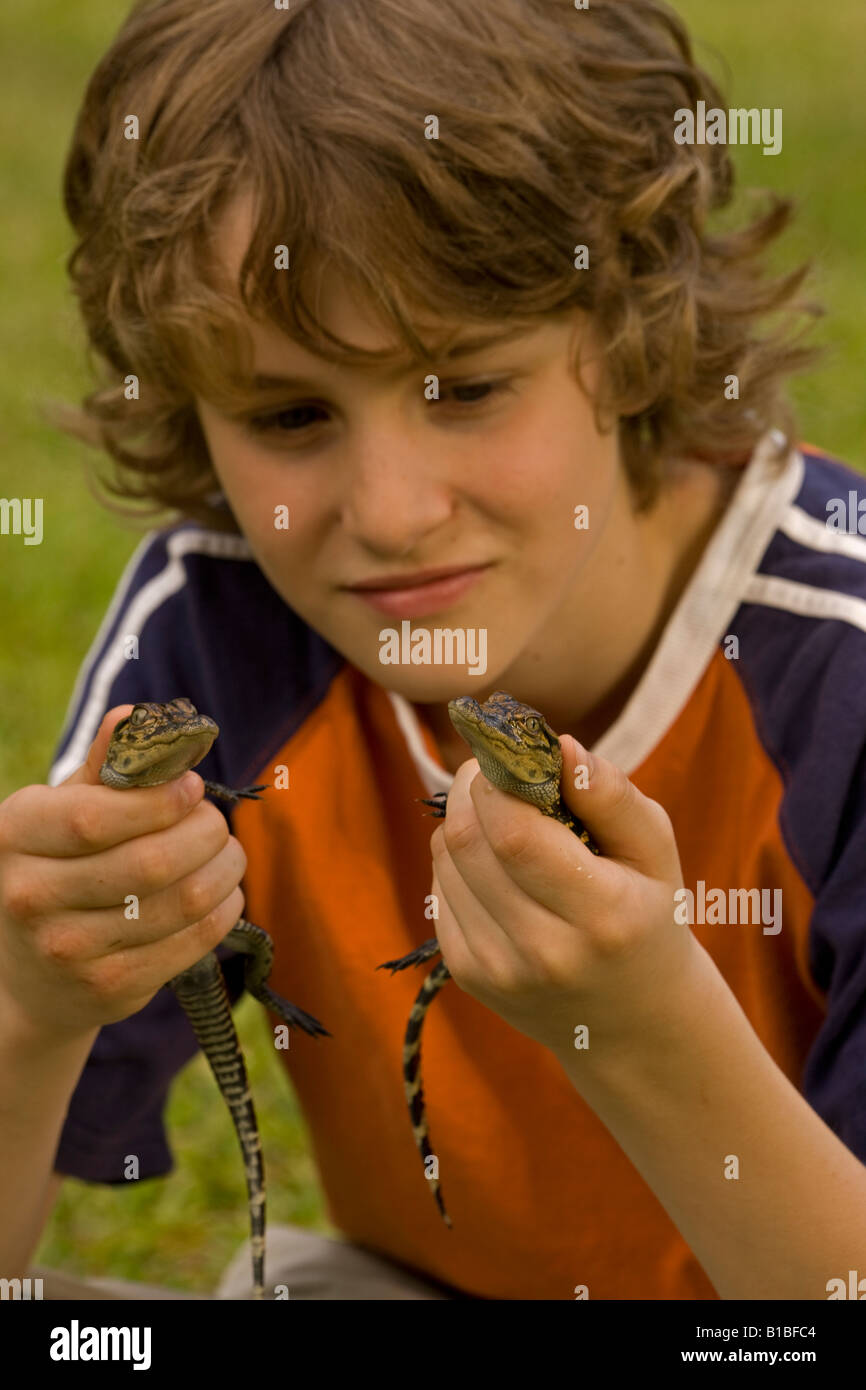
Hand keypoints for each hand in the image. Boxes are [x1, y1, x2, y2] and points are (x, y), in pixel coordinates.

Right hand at [0, 706, 246, 1042]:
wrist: (29, 976)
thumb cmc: (57, 869)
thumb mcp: (61, 813)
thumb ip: (103, 766)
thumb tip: (137, 716)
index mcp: (16, 835)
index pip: (95, 816)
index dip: (160, 800)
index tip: (193, 788)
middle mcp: (31, 896)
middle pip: (150, 861)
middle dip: (205, 833)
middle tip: (216, 823)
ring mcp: (68, 950)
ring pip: (182, 902)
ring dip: (224, 869)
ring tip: (226, 854)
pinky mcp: (108, 988)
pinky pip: (192, 940)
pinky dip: (223, 910)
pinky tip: (222, 894)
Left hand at [430, 735, 699, 1061]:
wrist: (633, 1022)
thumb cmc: (647, 915)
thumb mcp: (656, 851)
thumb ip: (612, 795)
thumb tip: (559, 746)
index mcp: (601, 914)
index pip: (514, 832)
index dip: (497, 780)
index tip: (511, 758)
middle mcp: (543, 950)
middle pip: (468, 840)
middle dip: (471, 789)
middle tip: (497, 774)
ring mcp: (498, 969)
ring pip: (445, 859)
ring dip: (463, 821)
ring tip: (504, 821)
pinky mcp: (468, 976)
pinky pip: (439, 888)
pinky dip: (457, 860)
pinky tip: (496, 866)